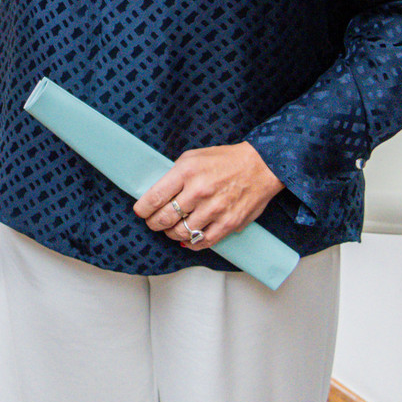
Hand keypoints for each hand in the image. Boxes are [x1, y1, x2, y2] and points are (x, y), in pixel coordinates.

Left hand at [132, 142, 282, 251]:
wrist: (260, 166)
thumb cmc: (224, 160)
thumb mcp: (193, 157)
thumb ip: (175, 175)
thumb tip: (157, 196)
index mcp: (187, 171)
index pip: (156, 196)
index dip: (144, 208)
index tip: (140, 212)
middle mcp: (199, 191)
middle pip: (165, 218)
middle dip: (154, 223)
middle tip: (153, 223)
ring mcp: (214, 209)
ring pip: (181, 233)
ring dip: (171, 234)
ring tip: (170, 229)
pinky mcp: (228, 223)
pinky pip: (202, 242)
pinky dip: (190, 244)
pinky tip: (186, 240)